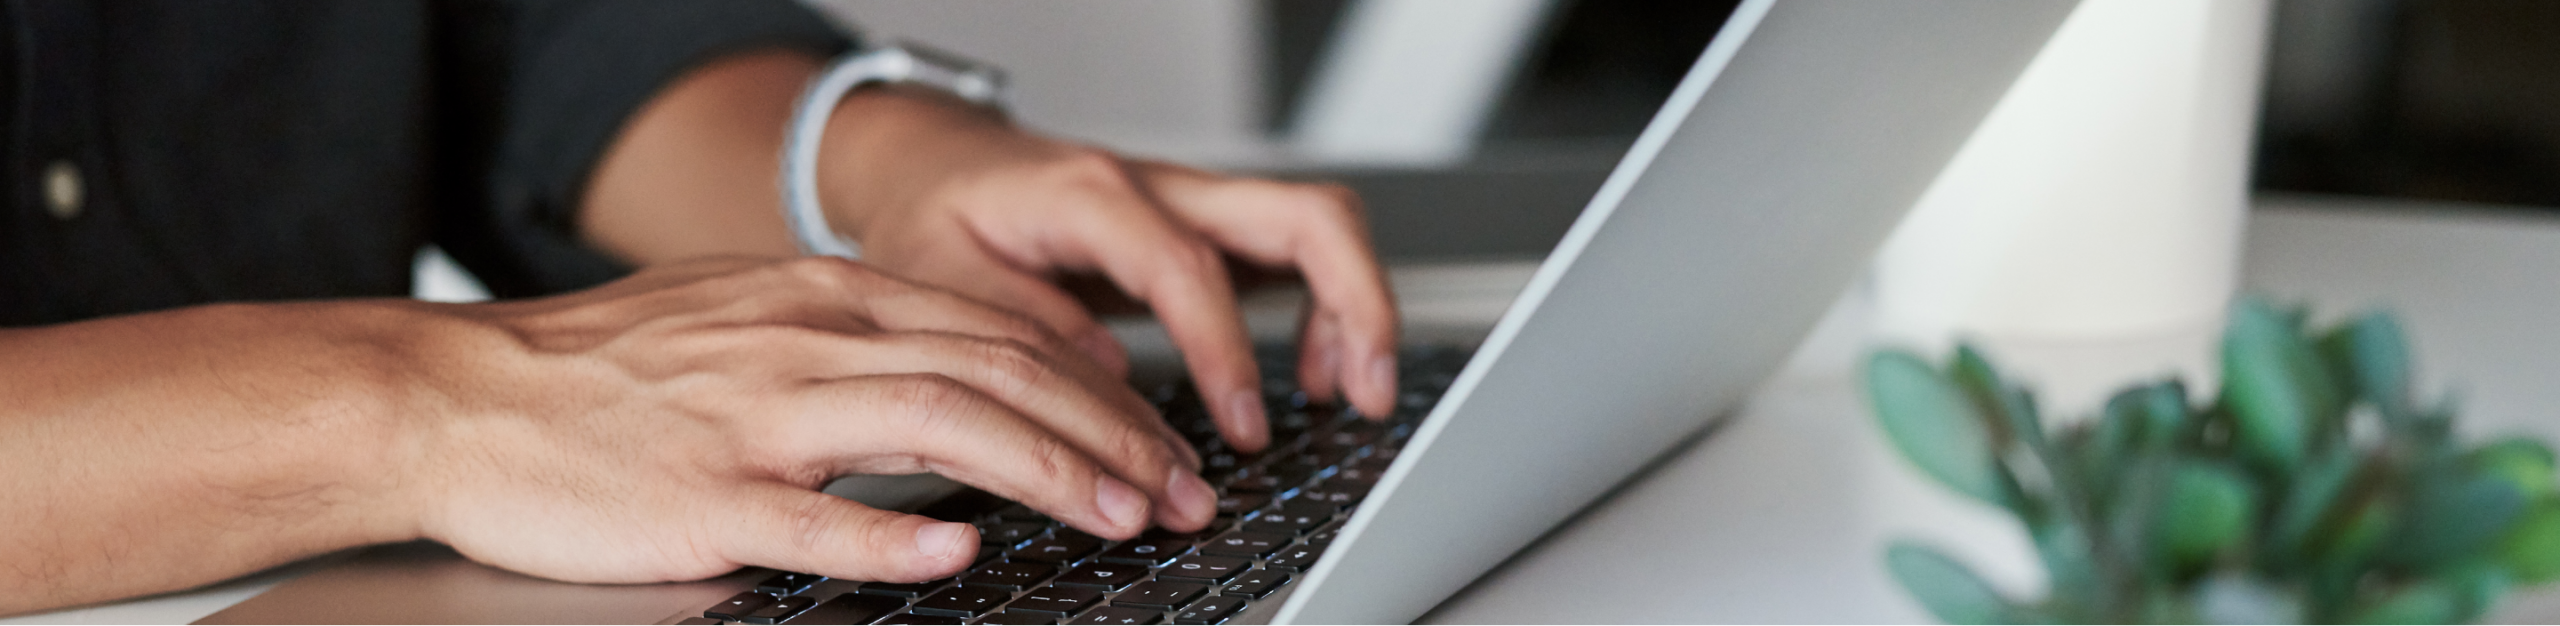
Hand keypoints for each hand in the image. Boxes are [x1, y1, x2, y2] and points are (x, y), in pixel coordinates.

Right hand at [406, 257, 1217, 583]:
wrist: (458, 395)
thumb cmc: (603, 372)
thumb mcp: (748, 320)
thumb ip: (856, 342)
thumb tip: (968, 377)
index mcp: (824, 299)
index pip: (998, 333)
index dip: (1098, 389)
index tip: (1160, 442)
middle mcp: (807, 343)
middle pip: (996, 372)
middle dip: (1109, 433)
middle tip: (1181, 490)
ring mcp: (756, 418)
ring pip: (936, 425)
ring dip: (1046, 470)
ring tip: (1121, 513)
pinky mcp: (703, 496)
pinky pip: (815, 514)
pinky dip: (896, 530)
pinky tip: (962, 547)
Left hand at [816, 87, 1402, 450]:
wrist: (935, 164)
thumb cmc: (935, 214)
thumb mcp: (941, 277)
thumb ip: (1024, 330)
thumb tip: (1113, 386)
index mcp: (1092, 195)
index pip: (1190, 267)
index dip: (1226, 351)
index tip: (1244, 427)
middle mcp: (1160, 187)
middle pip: (1303, 215)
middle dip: (1356, 303)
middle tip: (1365, 395)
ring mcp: (1192, 204)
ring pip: (1315, 226)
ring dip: (1354, 308)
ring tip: (1348, 396)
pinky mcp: (1204, 230)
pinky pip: (1294, 252)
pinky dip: (1322, 312)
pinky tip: (1310, 376)